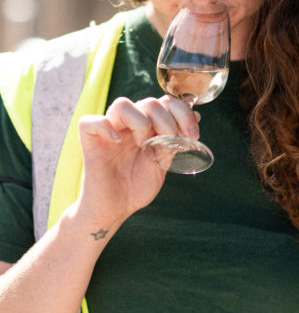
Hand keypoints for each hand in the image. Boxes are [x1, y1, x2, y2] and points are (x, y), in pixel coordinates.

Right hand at [76, 95, 198, 224]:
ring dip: (140, 122)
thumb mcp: (163, 162)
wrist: (115, 211)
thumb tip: (197, 115)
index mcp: (146, 125)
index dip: (182, 112)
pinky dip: (105, 127)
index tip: (193, 134)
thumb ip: (175, 139)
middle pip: (149, 101)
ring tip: (143, 144)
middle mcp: (128, 124)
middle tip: (170, 141)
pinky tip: (117, 141)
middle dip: (167, 120)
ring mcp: (108, 132)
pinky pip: (89, 122)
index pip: (165, 102)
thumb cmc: (136, 187)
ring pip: (121, 104)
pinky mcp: (90, 144)